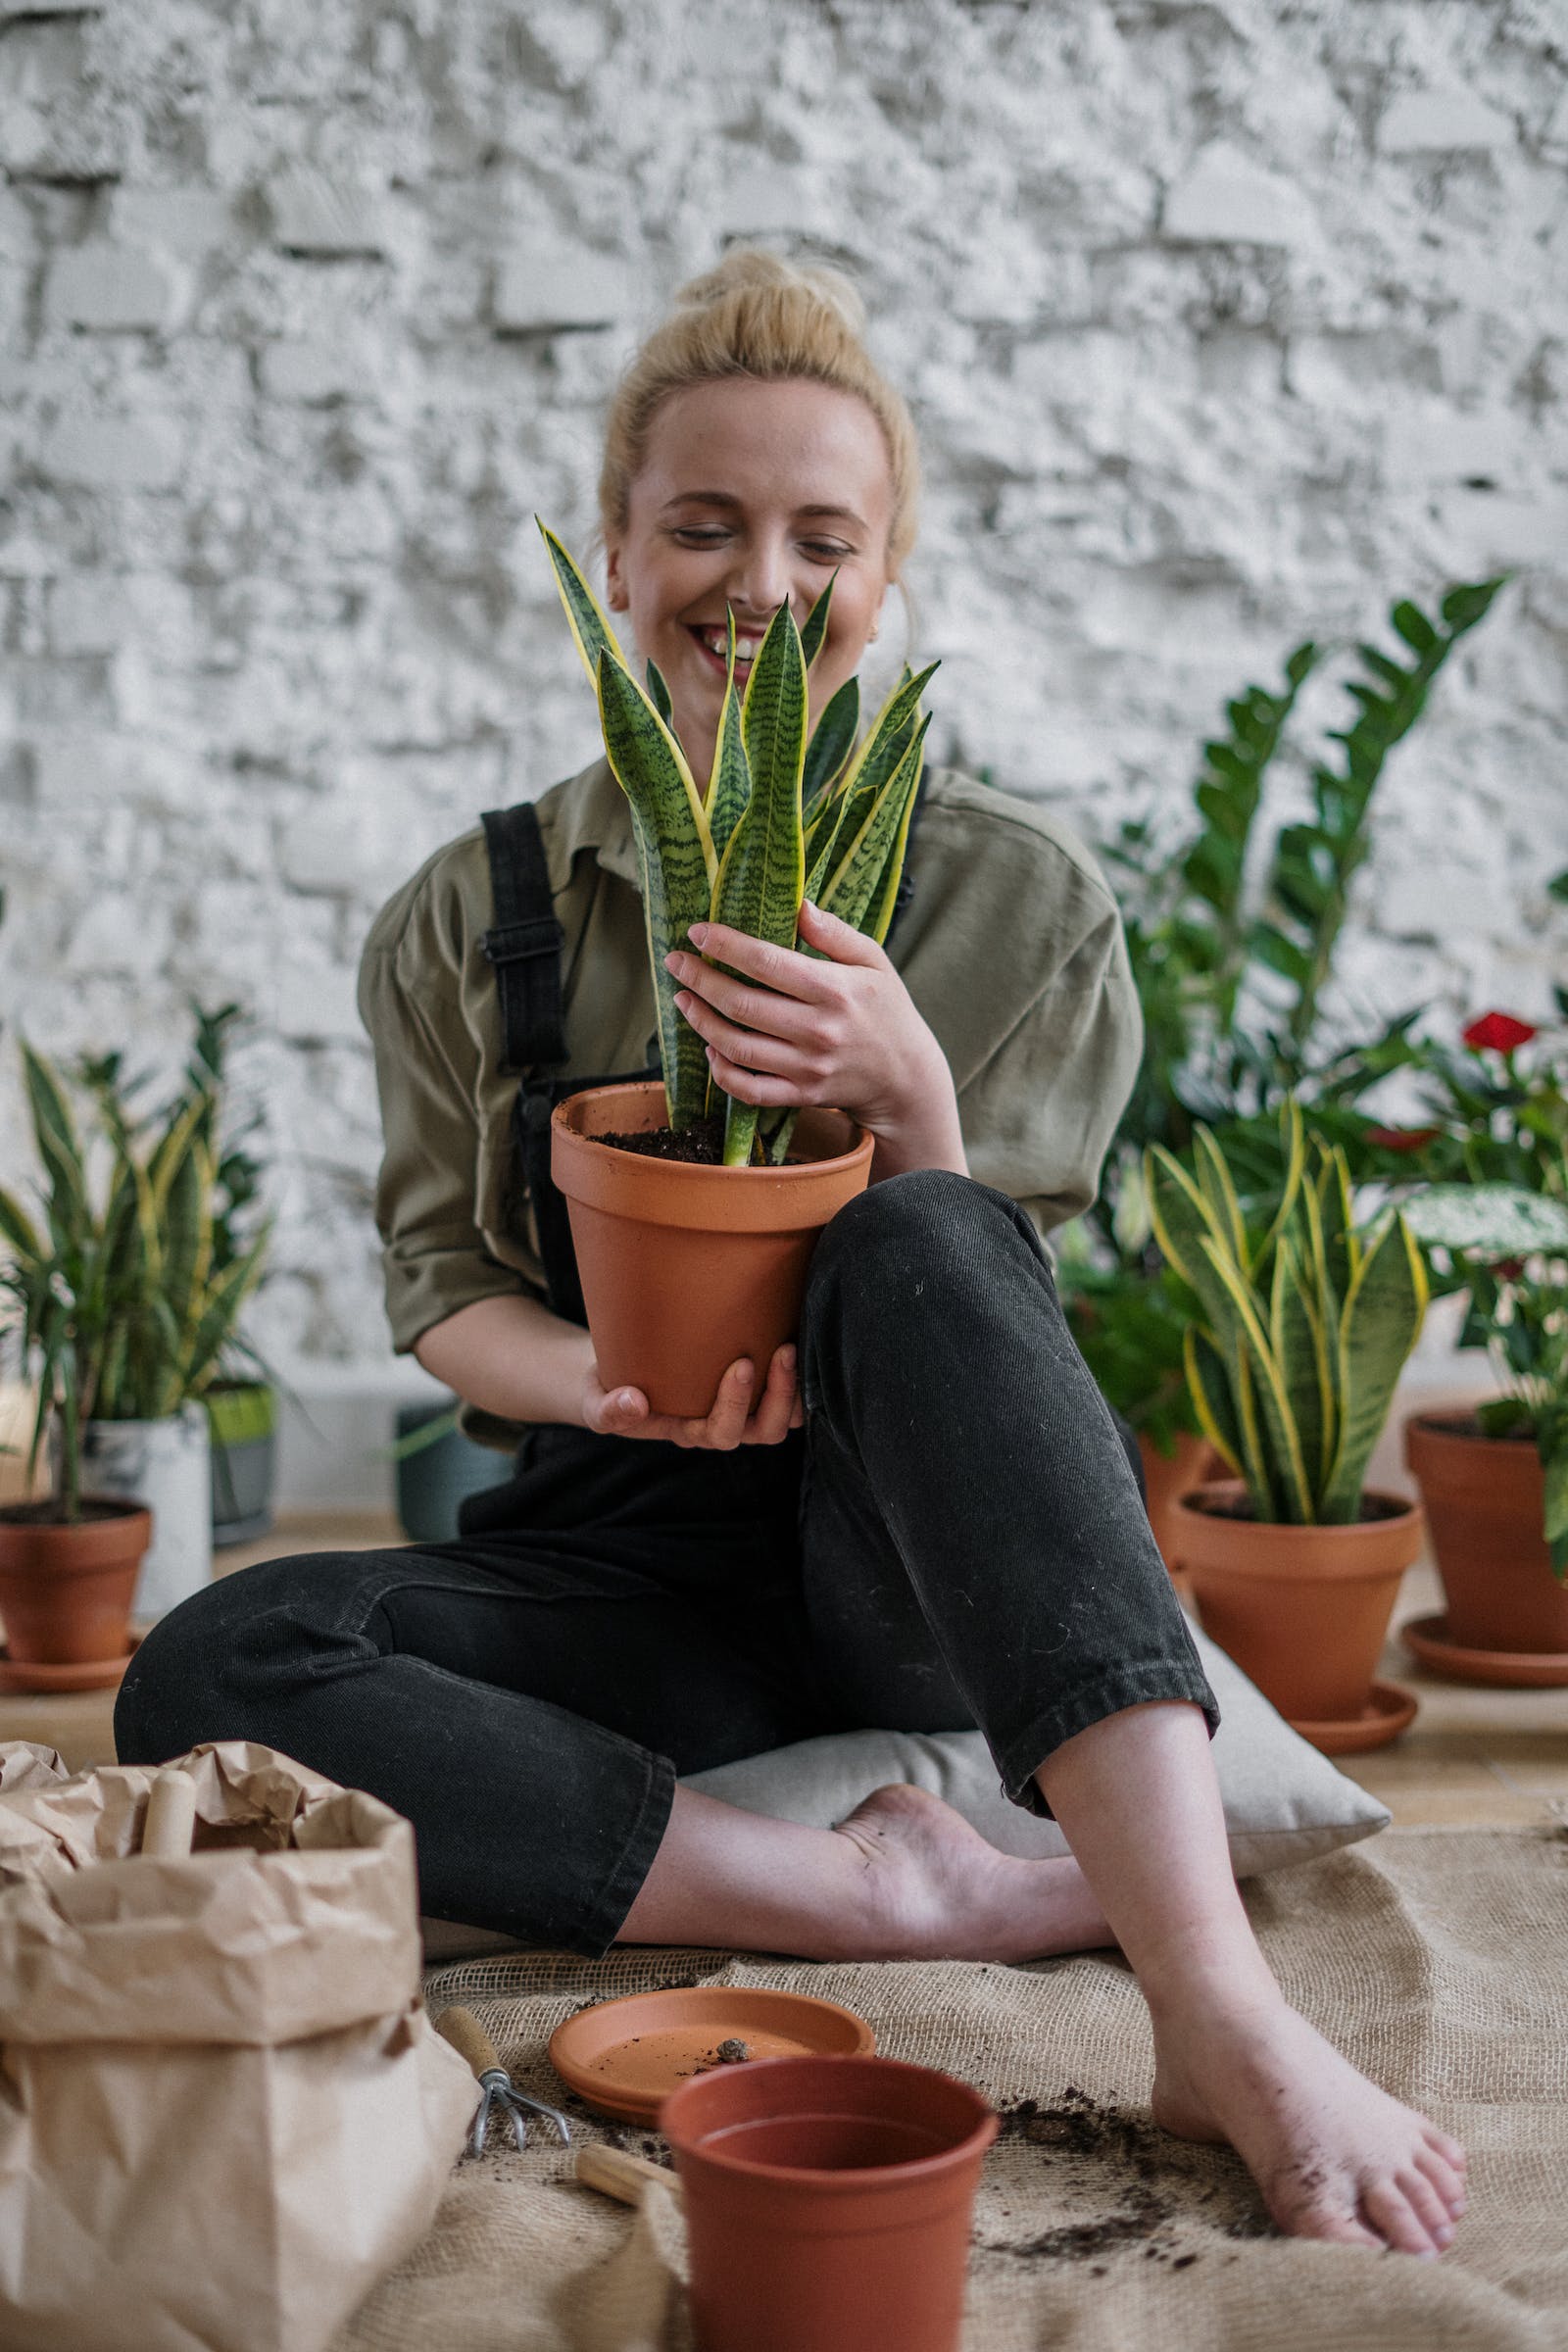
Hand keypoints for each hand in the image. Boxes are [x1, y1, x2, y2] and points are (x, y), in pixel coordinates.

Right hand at [581, 1343, 803, 1448]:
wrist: (612, 1378)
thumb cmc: (605, 1390)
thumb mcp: (594, 1402)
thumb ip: (608, 1410)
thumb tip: (633, 1403)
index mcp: (687, 1432)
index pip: (720, 1432)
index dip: (737, 1404)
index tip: (742, 1363)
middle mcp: (718, 1425)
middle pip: (762, 1432)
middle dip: (778, 1396)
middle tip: (782, 1351)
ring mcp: (738, 1410)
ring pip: (781, 1419)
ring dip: (795, 1390)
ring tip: (793, 1347)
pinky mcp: (749, 1389)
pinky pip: (785, 1396)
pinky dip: (797, 1377)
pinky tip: (797, 1337)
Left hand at [664, 900, 967, 1177]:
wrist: (906, 1077)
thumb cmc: (886, 1010)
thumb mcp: (873, 961)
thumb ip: (835, 933)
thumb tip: (798, 905)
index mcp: (835, 990)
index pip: (768, 963)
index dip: (726, 945)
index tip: (698, 931)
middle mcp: (818, 1030)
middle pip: (742, 1004)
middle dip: (700, 980)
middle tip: (676, 962)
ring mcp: (807, 1067)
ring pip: (737, 1046)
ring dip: (701, 1021)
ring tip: (684, 999)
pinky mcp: (800, 1094)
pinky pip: (749, 1089)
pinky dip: (722, 1071)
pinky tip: (710, 1047)